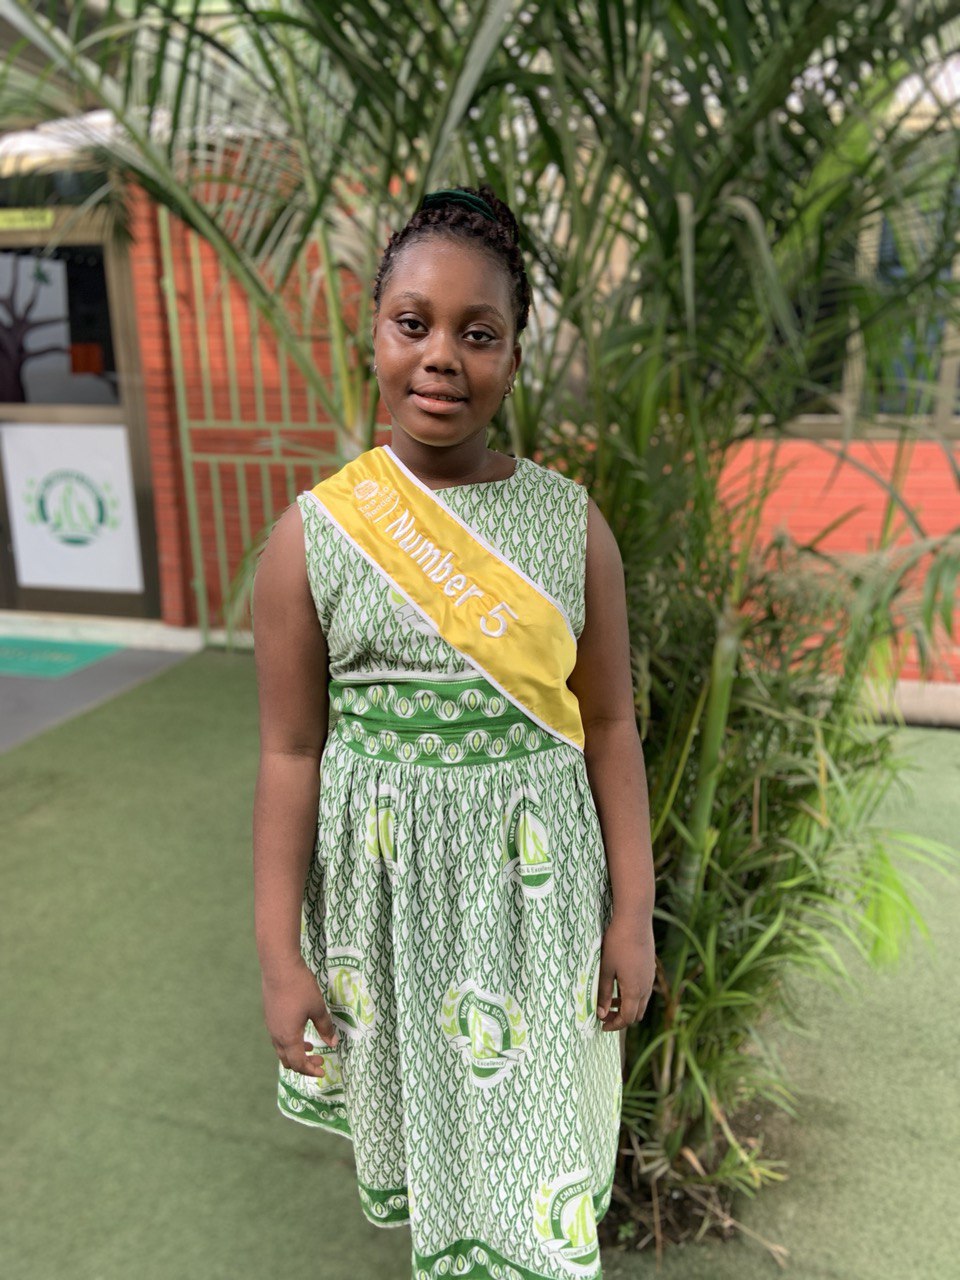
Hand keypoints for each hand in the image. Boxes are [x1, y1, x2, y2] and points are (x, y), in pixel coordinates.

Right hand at [261, 958, 339, 1076]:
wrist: (279, 967)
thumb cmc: (300, 988)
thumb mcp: (317, 1008)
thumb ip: (325, 1027)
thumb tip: (333, 1043)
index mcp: (288, 1037)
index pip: (298, 1063)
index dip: (311, 1070)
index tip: (323, 1070)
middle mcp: (276, 1035)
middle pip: (287, 1060)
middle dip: (304, 1065)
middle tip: (319, 1060)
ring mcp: (271, 1025)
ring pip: (281, 1049)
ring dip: (296, 1052)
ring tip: (311, 1046)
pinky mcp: (269, 1016)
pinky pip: (278, 1037)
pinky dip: (290, 1042)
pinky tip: (300, 1030)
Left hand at [596, 914, 655, 1031]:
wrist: (635, 921)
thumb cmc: (617, 944)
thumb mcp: (606, 969)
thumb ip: (604, 993)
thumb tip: (601, 1014)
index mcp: (635, 991)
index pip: (627, 1019)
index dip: (614, 1025)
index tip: (602, 1025)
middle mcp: (646, 987)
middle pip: (636, 1013)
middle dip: (621, 1018)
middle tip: (605, 1014)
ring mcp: (650, 977)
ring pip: (641, 1002)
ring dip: (627, 1005)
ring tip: (610, 999)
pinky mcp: (650, 968)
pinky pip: (644, 989)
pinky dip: (632, 994)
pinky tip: (619, 982)